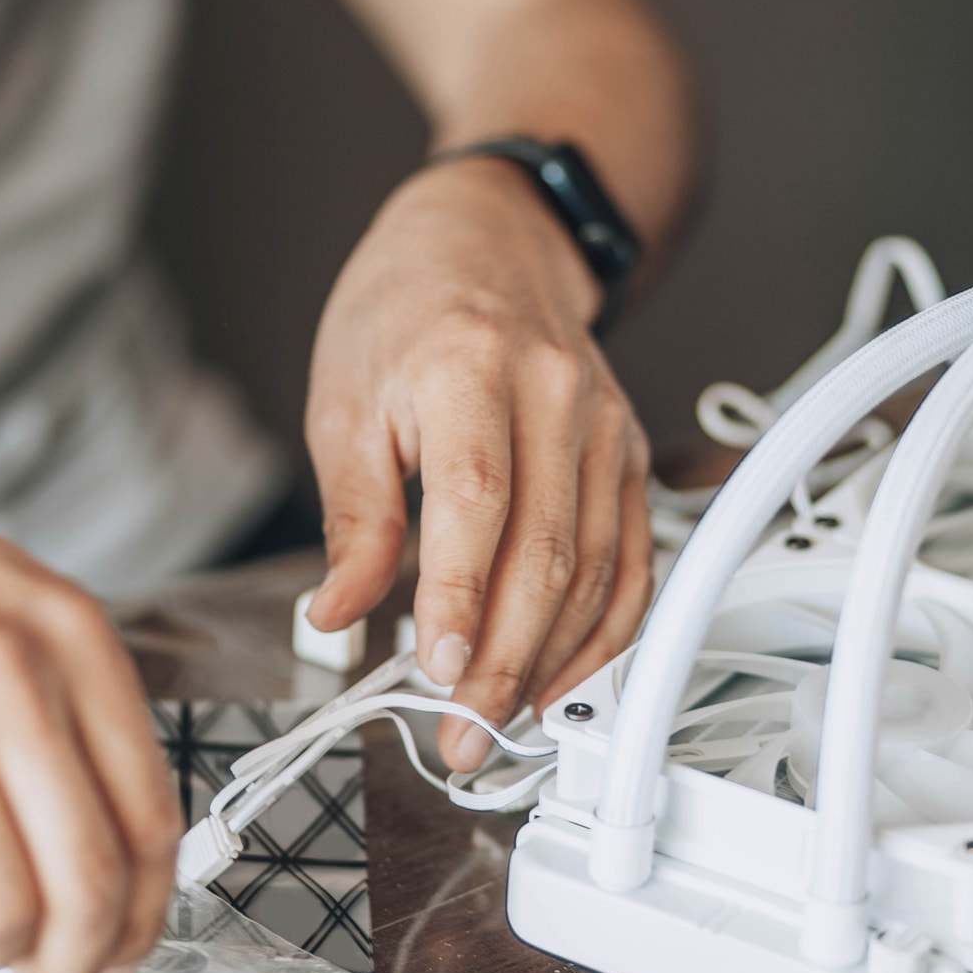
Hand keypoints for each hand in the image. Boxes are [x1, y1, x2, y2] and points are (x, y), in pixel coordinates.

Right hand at [0, 445, 180, 972]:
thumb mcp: (19, 604)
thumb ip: (76, 710)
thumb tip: (118, 852)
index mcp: (75, 640)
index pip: (149, 816)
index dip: (144, 912)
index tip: (124, 950)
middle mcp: (12, 678)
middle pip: (88, 878)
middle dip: (78, 959)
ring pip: (1, 907)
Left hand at [302, 156, 652, 770]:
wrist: (490, 239)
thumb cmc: (405, 309)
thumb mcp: (343, 399)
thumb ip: (352, 515)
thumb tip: (338, 612)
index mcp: (471, 367)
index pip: (478, 501)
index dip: (462, 597)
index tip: (438, 670)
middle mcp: (558, 396)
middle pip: (545, 553)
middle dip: (505, 662)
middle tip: (461, 734)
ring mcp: (606, 429)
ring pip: (596, 570)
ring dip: (553, 663)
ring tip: (501, 723)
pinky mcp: (629, 459)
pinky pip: (634, 562)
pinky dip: (607, 635)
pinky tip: (567, 682)